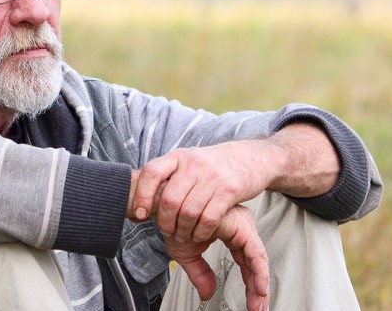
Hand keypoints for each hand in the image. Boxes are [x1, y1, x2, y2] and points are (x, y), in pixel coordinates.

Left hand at [132, 140, 269, 242]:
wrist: (251, 157)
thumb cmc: (214, 165)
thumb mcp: (189, 161)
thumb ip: (169, 176)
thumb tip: (140, 199)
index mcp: (179, 156)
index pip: (152, 172)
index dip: (142, 196)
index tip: (140, 215)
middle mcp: (193, 164)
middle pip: (169, 200)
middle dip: (165, 222)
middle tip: (168, 232)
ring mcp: (212, 176)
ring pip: (188, 212)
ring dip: (183, 231)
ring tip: (184, 236)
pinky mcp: (229, 190)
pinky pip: (208, 218)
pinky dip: (201, 232)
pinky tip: (200, 235)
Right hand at [165, 204, 268, 310]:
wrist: (163, 205)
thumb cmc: (173, 221)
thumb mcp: (187, 254)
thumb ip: (200, 273)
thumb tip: (209, 294)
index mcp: (231, 231)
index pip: (245, 262)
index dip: (250, 285)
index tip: (253, 305)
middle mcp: (239, 227)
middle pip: (254, 262)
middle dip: (258, 290)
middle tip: (259, 309)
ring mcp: (240, 225)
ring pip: (257, 259)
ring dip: (259, 284)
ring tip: (259, 304)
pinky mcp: (239, 225)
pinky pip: (255, 252)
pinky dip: (258, 271)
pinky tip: (259, 287)